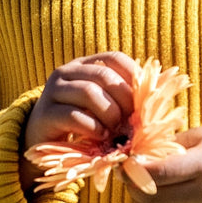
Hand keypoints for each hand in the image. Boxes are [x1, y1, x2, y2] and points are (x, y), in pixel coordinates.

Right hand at [20, 52, 137, 192]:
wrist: (41, 144)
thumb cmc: (82, 126)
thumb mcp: (104, 108)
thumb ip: (126, 100)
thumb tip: (160, 97)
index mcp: (85, 65)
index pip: (115, 58)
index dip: (133, 77)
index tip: (143, 102)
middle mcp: (67, 72)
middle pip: (104, 75)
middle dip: (124, 101)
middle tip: (130, 122)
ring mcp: (52, 91)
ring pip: (89, 92)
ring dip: (109, 115)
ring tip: (114, 131)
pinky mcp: (44, 114)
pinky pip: (74, 116)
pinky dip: (93, 129)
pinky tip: (99, 138)